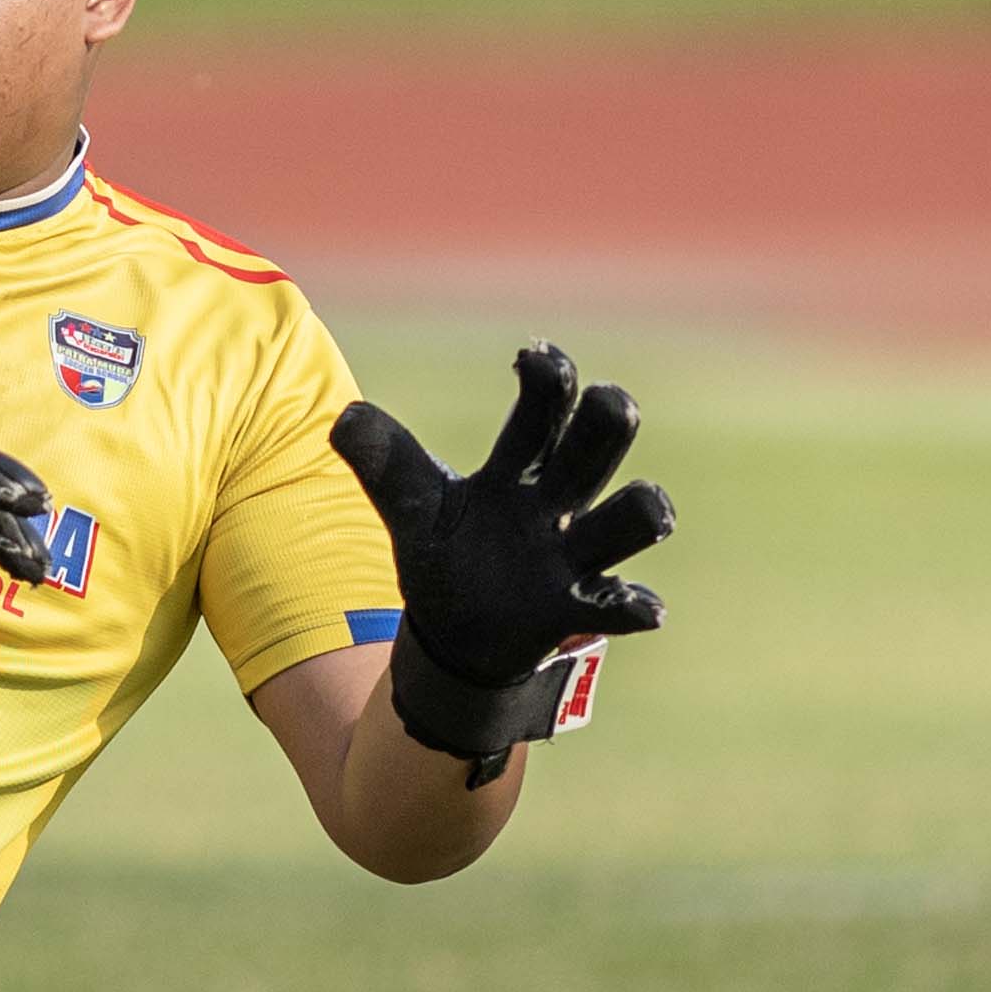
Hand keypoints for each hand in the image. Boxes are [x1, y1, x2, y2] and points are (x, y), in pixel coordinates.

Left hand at [331, 347, 673, 755]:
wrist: (452, 634)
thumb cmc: (447, 555)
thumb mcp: (412, 506)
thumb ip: (384, 462)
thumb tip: (343, 417)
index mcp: (519, 470)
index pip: (545, 409)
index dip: (549, 380)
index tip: (531, 357)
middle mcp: (556, 503)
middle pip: (600, 445)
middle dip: (610, 420)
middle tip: (611, 401)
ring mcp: (573, 556)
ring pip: (629, 520)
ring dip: (643, 509)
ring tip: (647, 507)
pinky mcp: (575, 609)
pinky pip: (621, 605)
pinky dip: (633, 605)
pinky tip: (639, 606)